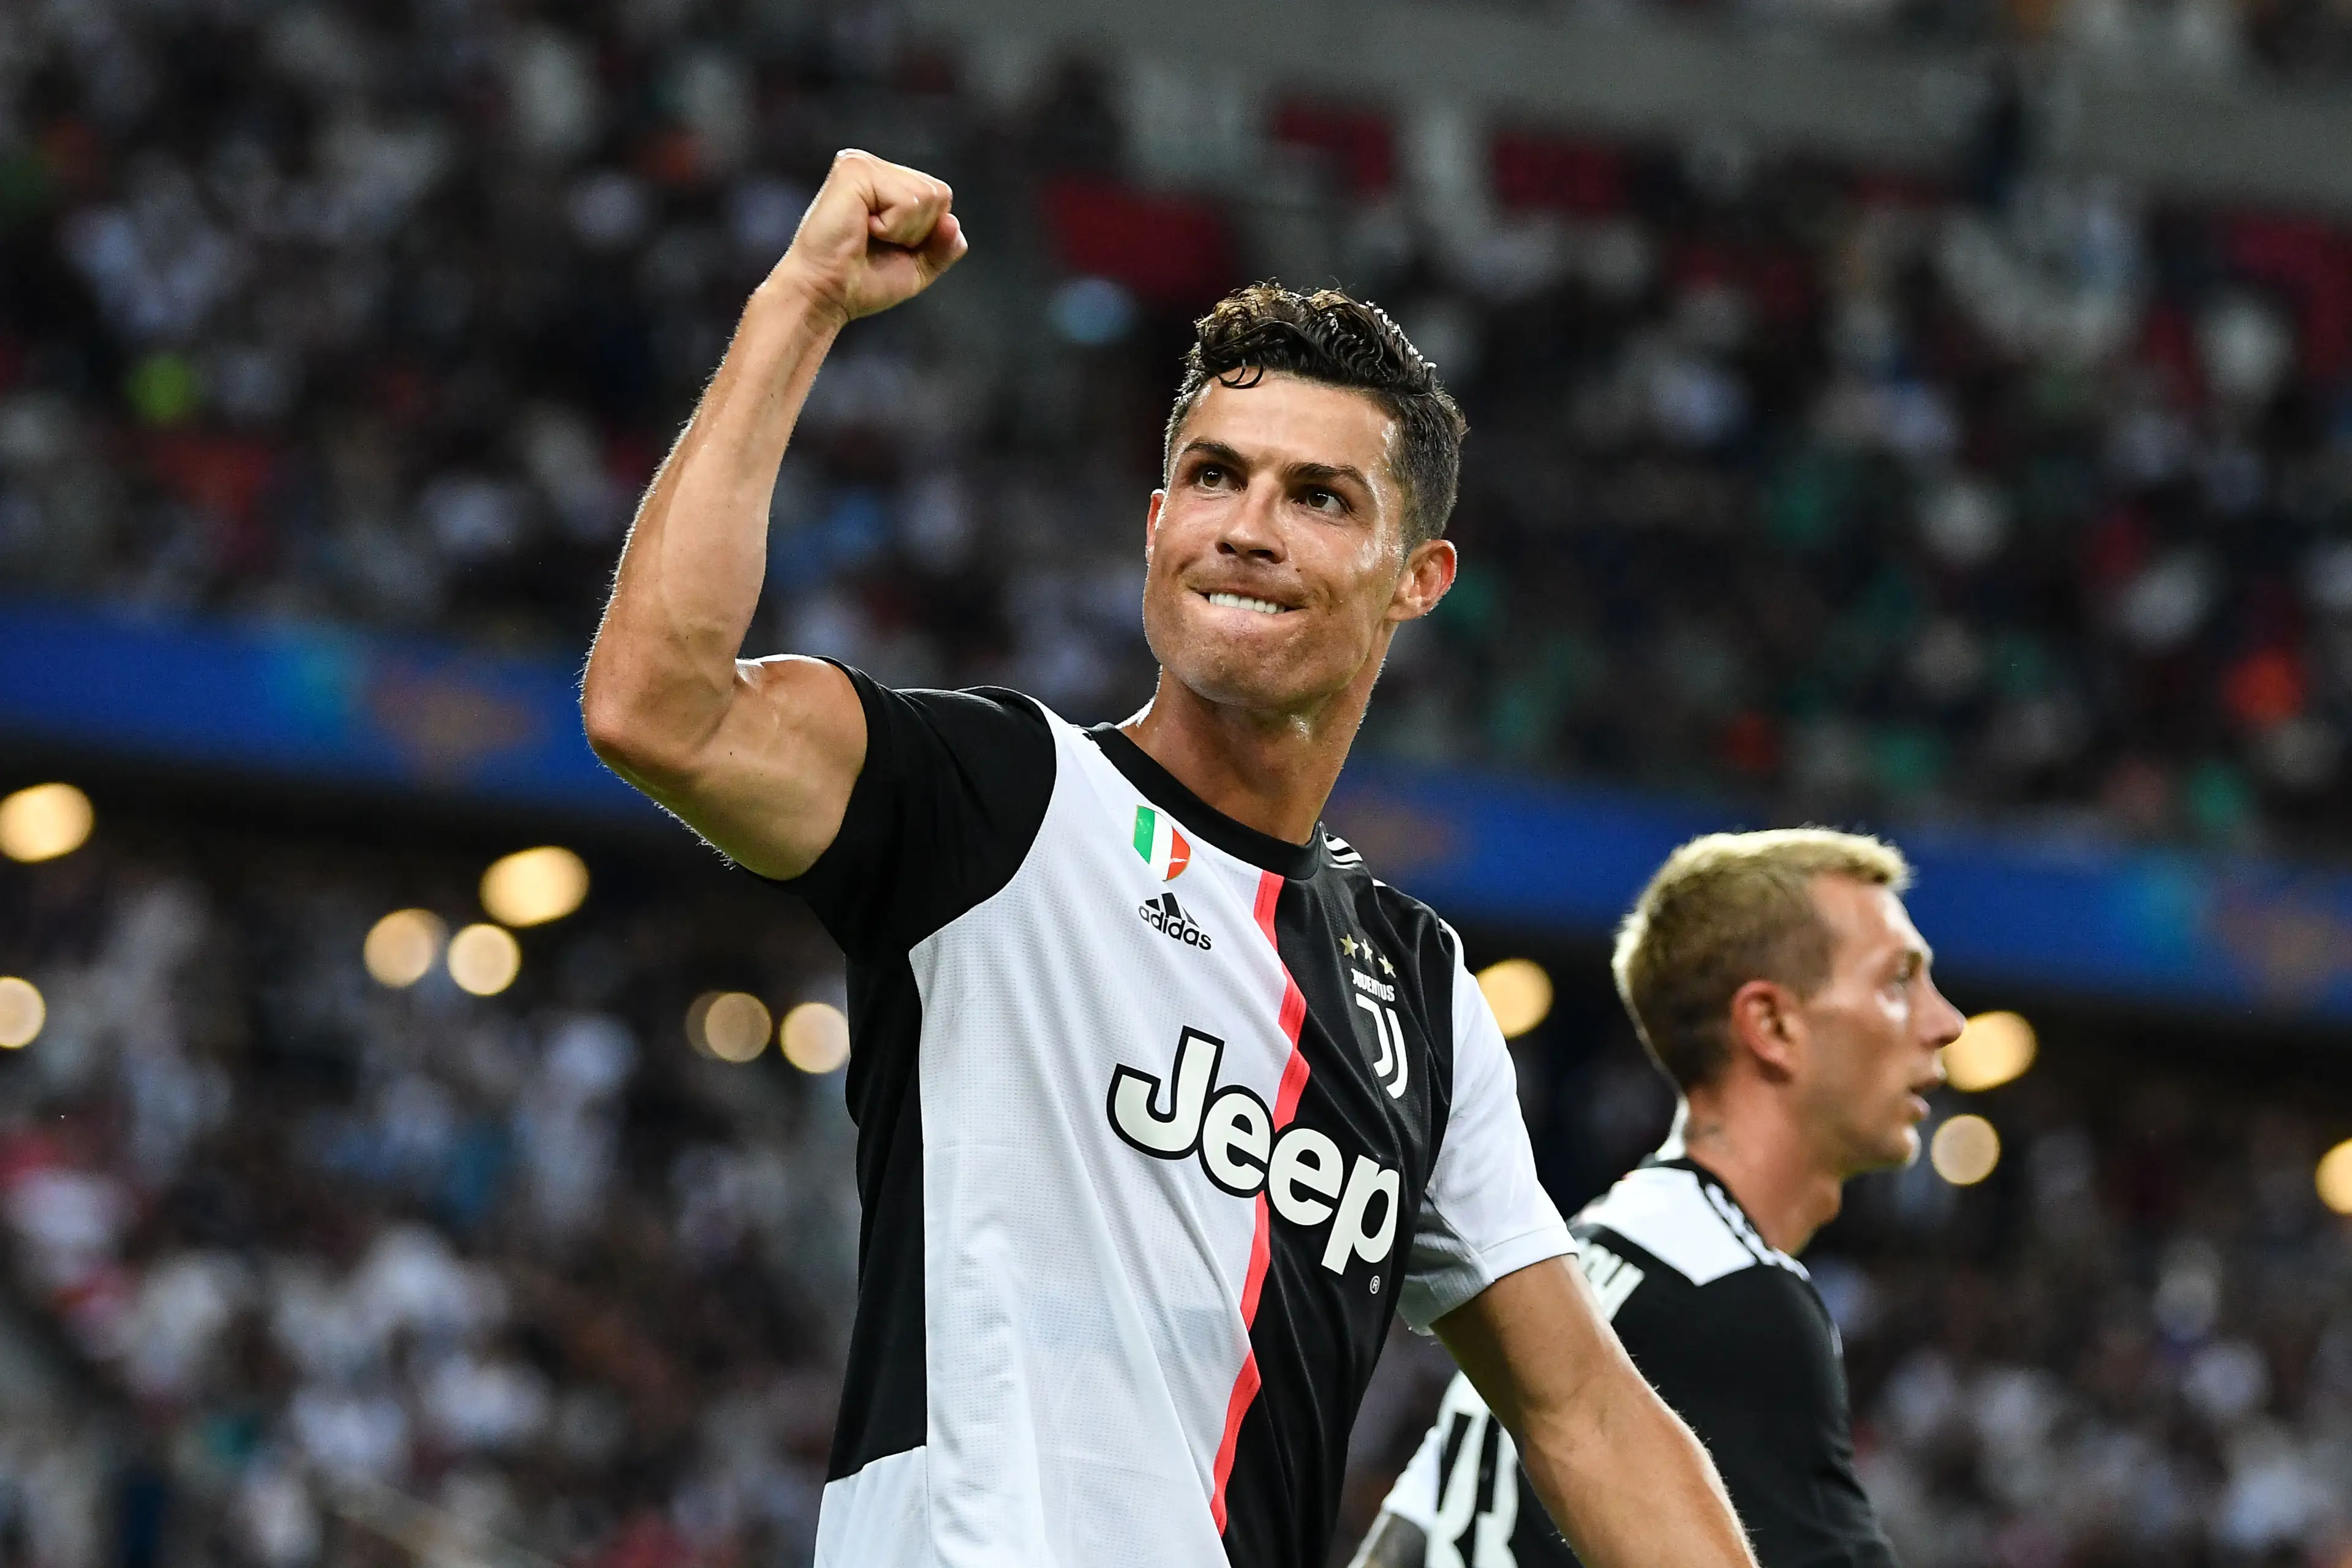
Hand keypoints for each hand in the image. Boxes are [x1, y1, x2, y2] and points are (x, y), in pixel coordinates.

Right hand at [767, 149, 967, 324]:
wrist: (825, 296)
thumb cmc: (860, 283)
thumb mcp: (917, 267)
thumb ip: (944, 246)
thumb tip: (953, 221)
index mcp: (885, 182)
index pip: (940, 197)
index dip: (927, 234)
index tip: (889, 246)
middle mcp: (873, 167)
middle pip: (939, 194)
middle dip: (919, 232)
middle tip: (878, 242)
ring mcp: (862, 164)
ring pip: (927, 196)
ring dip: (905, 231)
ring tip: (868, 235)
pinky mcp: (854, 170)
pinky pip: (908, 201)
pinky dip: (893, 227)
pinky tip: (862, 229)